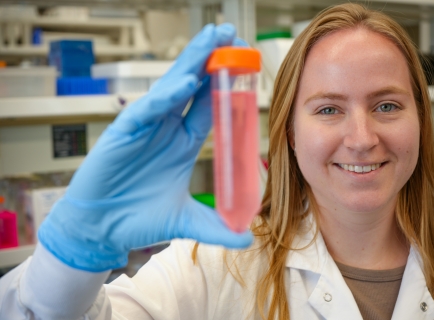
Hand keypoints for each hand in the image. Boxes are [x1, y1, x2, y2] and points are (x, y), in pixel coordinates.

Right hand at [38, 24, 252, 271]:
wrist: (101, 230)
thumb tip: (248, 238)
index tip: (245, 63)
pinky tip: (185, 84)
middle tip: (230, 33)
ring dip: (191, 64)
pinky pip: (147, 111)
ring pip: (170, 89)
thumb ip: (216, 227)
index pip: (209, 107)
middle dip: (211, 60)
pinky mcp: (122, 134)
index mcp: (182, 142)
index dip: (225, 85)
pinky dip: (165, 98)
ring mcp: (145, 128)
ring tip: (212, 39)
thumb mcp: (185, 222)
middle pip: (192, 87)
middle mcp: (165, 129)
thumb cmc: (138, 219)